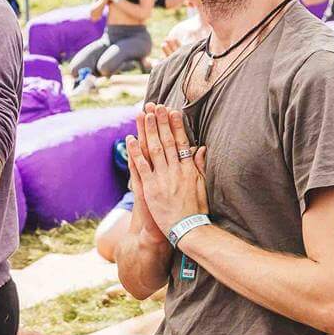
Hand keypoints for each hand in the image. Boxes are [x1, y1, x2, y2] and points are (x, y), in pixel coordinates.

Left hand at [130, 102, 206, 235]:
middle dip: (161, 122)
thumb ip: (200, 166)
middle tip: (156, 106)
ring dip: (148, 131)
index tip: (173, 111)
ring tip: (144, 115)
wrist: (187, 229)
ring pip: (154, 149)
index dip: (177, 126)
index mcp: (189, 169)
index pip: (182, 142)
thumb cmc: (196, 210)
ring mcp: (163, 178)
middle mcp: (176, 170)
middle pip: (168, 141)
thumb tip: (202, 148)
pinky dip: (136, 152)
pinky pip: (142, 166)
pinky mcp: (151, 188)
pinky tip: (131, 139)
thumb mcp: (202, 186)